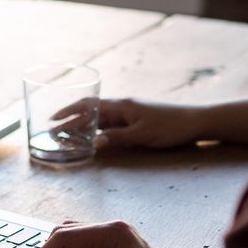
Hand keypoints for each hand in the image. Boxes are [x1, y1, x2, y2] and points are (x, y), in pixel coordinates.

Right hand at [54, 98, 201, 148]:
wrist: (195, 122)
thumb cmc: (170, 126)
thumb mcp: (142, 135)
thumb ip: (117, 137)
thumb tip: (94, 142)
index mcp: (121, 106)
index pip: (88, 105)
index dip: (69, 111)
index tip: (53, 119)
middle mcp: (122, 107)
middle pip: (91, 112)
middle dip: (71, 121)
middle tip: (54, 132)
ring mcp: (128, 114)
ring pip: (100, 120)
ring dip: (83, 127)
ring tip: (67, 137)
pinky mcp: (136, 122)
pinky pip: (111, 126)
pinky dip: (98, 132)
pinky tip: (92, 139)